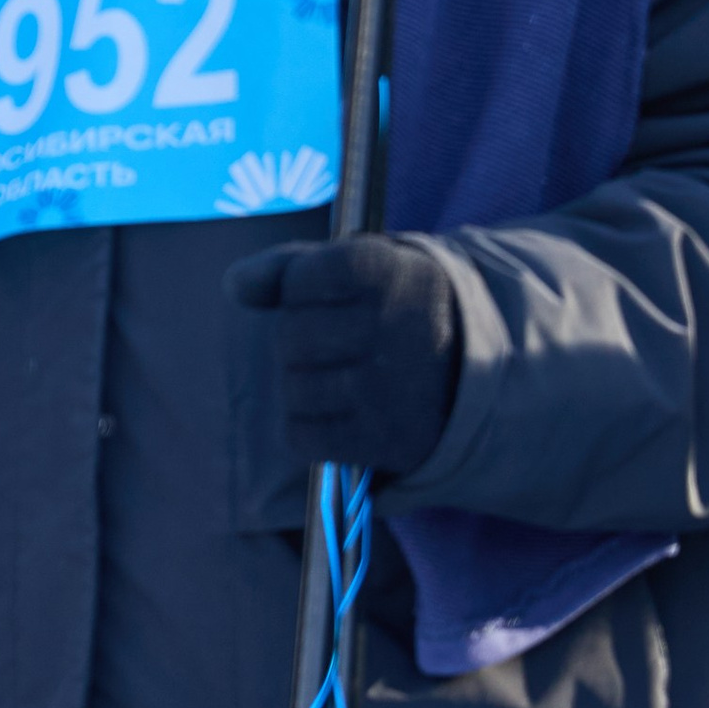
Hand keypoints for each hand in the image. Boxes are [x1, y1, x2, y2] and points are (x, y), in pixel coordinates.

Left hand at [225, 235, 461, 480]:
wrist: (475, 369)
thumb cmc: (395, 306)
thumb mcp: (357, 269)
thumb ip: (288, 267)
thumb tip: (233, 285)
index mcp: (389, 271)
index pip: (298, 279)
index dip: (301, 289)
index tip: (337, 294)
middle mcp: (395, 327)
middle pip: (290, 337)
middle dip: (301, 339)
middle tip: (343, 342)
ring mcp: (391, 388)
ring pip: (292, 388)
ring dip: (304, 385)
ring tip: (345, 377)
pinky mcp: (386, 440)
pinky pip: (300, 436)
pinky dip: (308, 428)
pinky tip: (342, 412)